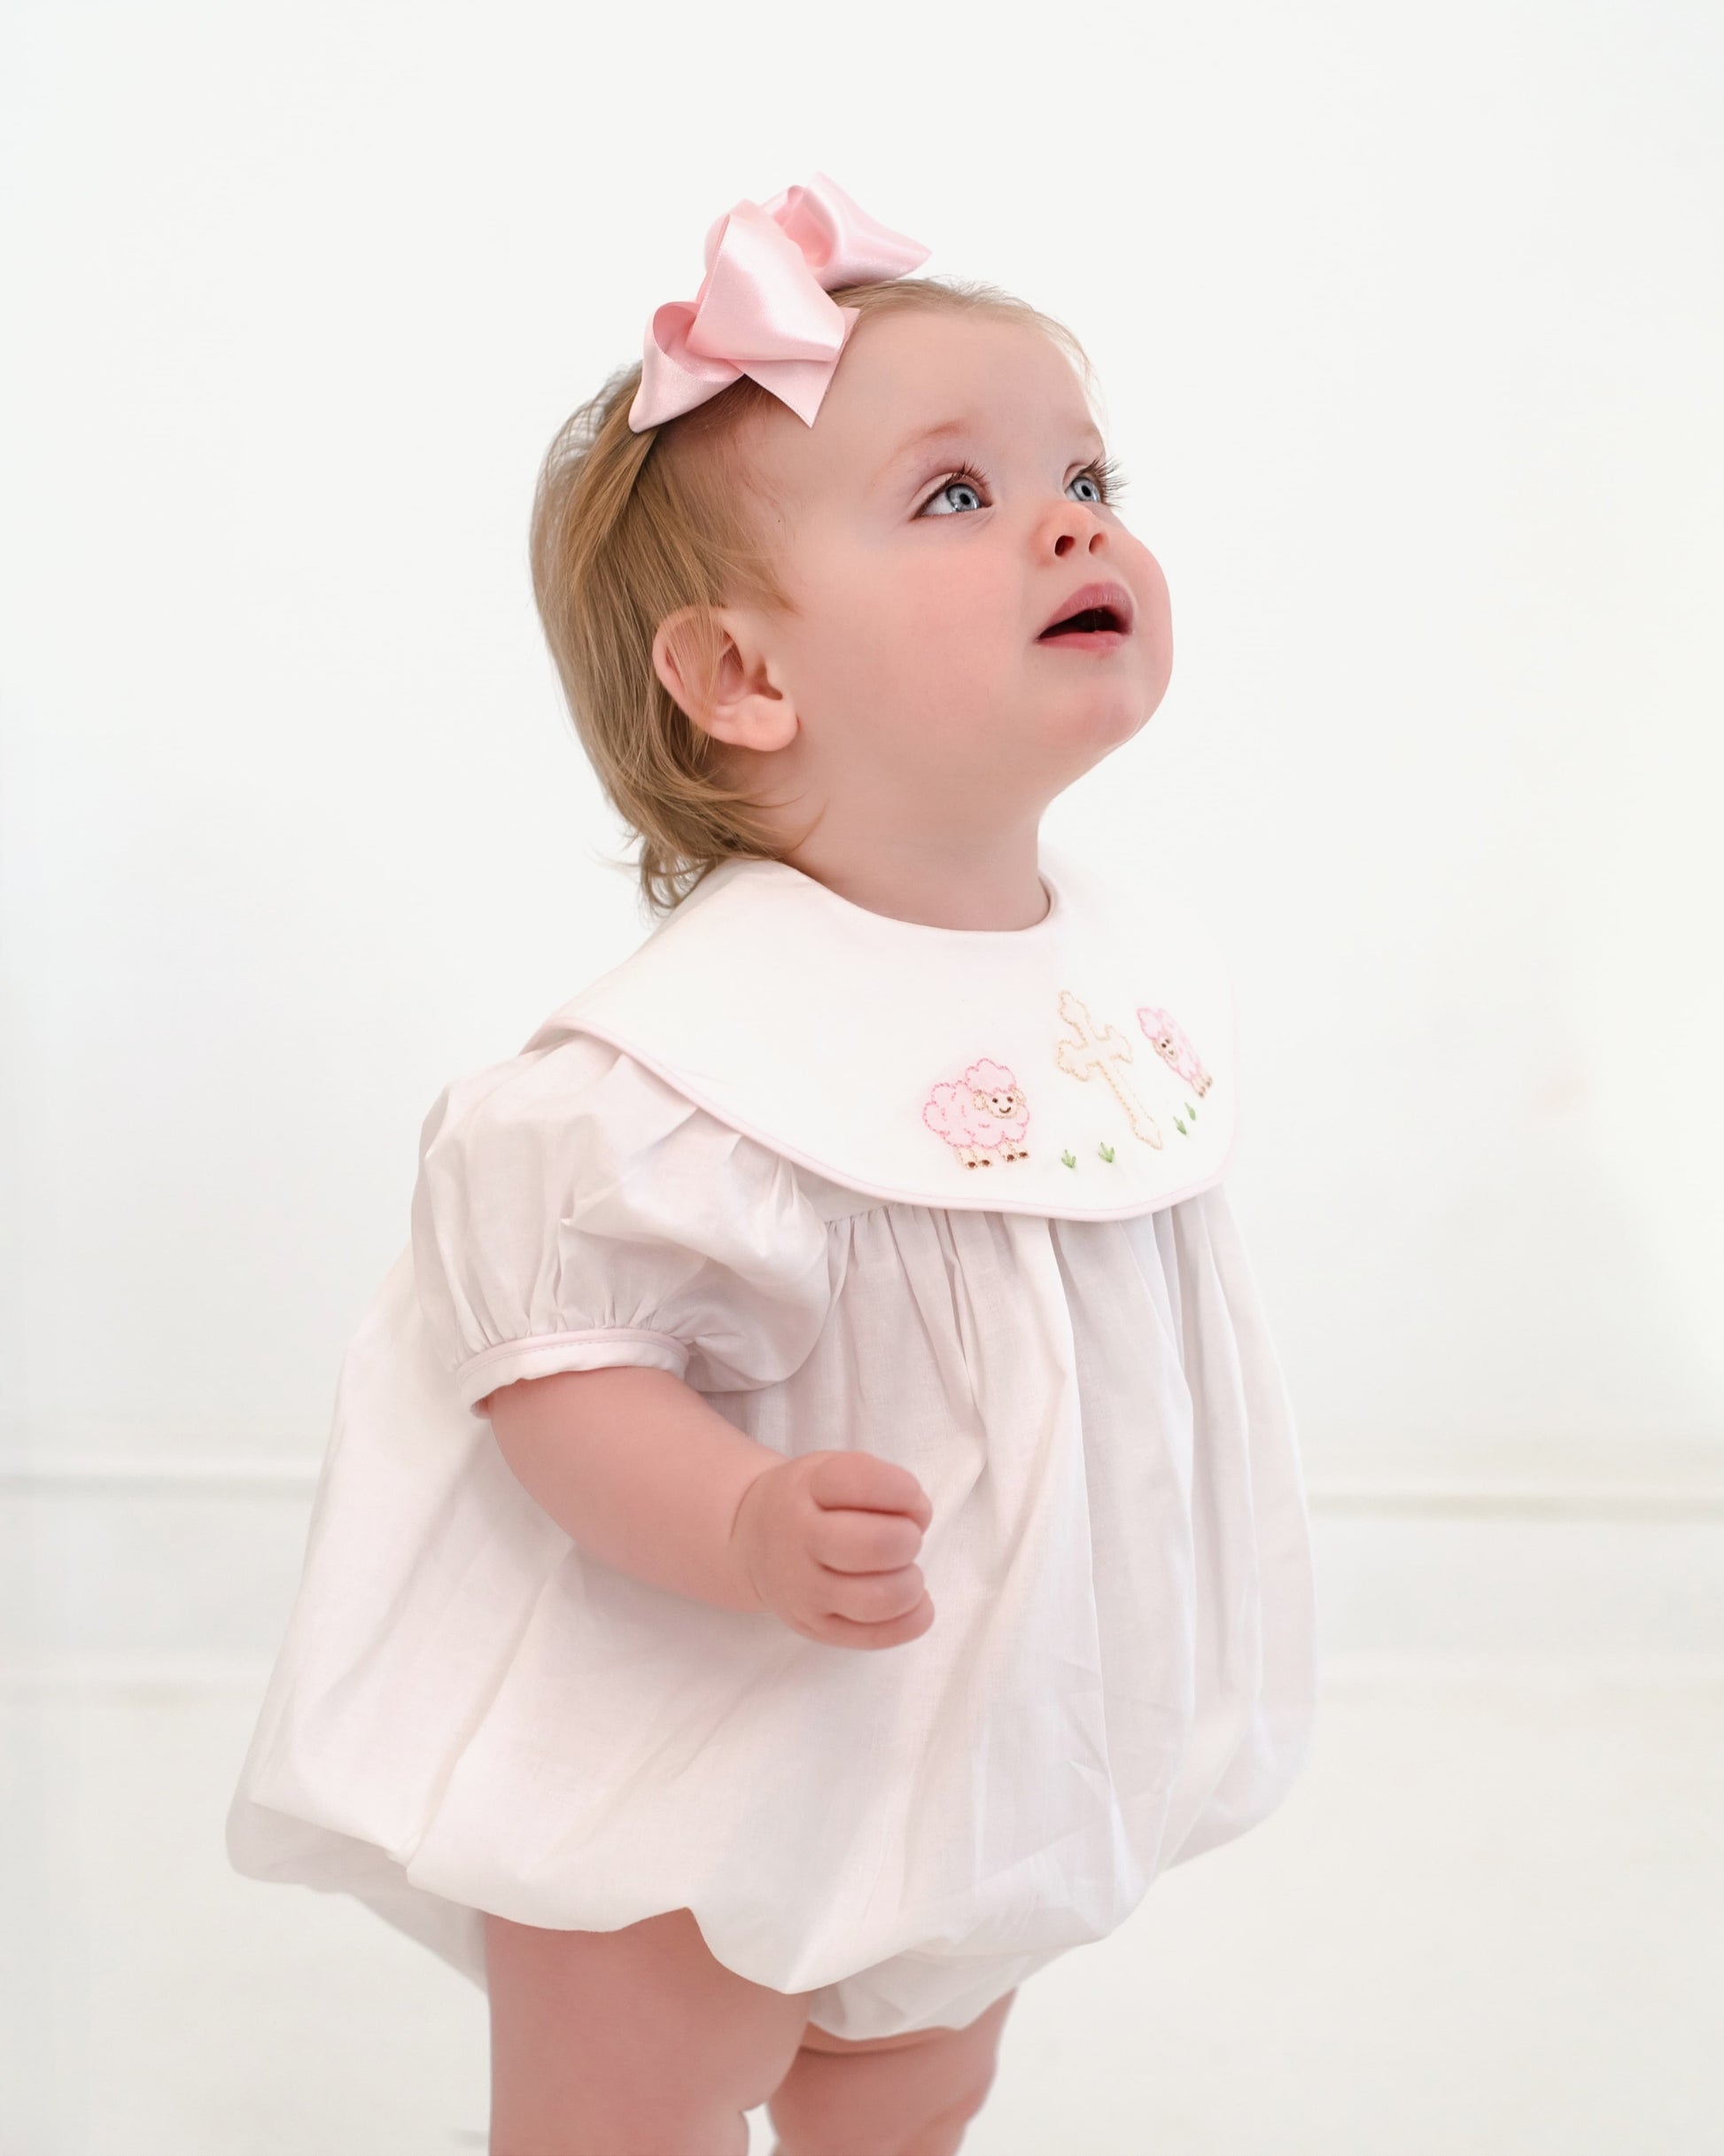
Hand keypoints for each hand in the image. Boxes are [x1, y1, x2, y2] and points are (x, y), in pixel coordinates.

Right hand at [730, 1450, 934, 1649]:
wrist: (753, 1543)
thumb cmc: (810, 1501)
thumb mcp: (831, 1469)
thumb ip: (879, 1482)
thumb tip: (919, 1517)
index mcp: (806, 1489)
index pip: (863, 1483)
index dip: (903, 1490)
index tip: (909, 1497)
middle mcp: (799, 1540)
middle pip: (875, 1546)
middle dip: (908, 1539)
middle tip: (905, 1537)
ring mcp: (805, 1591)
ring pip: (878, 1600)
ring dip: (910, 1584)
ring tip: (906, 1572)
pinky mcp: (817, 1628)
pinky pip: (875, 1636)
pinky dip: (912, 1621)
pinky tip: (916, 1602)